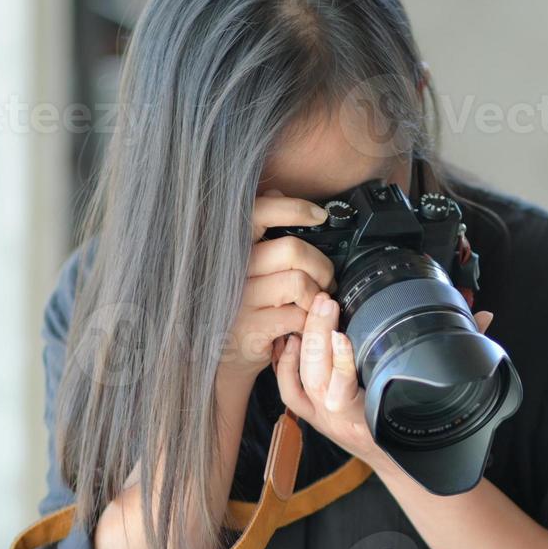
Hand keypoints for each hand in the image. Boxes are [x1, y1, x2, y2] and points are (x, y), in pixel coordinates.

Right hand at [216, 192, 335, 390]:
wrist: (221, 356)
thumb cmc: (239, 302)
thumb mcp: (244, 264)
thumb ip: (259, 229)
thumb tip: (275, 192)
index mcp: (231, 248)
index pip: (258, 212)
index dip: (293, 208)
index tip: (318, 215)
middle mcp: (232, 272)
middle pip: (293, 250)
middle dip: (321, 265)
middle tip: (326, 279)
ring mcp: (241, 301)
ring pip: (299, 282)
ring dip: (318, 294)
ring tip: (316, 302)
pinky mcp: (253, 328)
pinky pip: (299, 314)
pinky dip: (311, 318)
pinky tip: (304, 321)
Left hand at [274, 292, 493, 473]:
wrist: (401, 465)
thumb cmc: (419, 429)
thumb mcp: (440, 393)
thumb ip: (461, 352)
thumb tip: (483, 318)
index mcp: (368, 418)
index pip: (345, 391)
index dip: (340, 363)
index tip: (343, 335)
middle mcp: (339, 419)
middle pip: (316, 375)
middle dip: (318, 335)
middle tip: (326, 301)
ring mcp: (321, 417)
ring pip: (300, 378)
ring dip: (305, 340)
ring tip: (316, 306)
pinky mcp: (310, 414)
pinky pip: (288, 389)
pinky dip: (285, 362)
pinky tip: (293, 334)